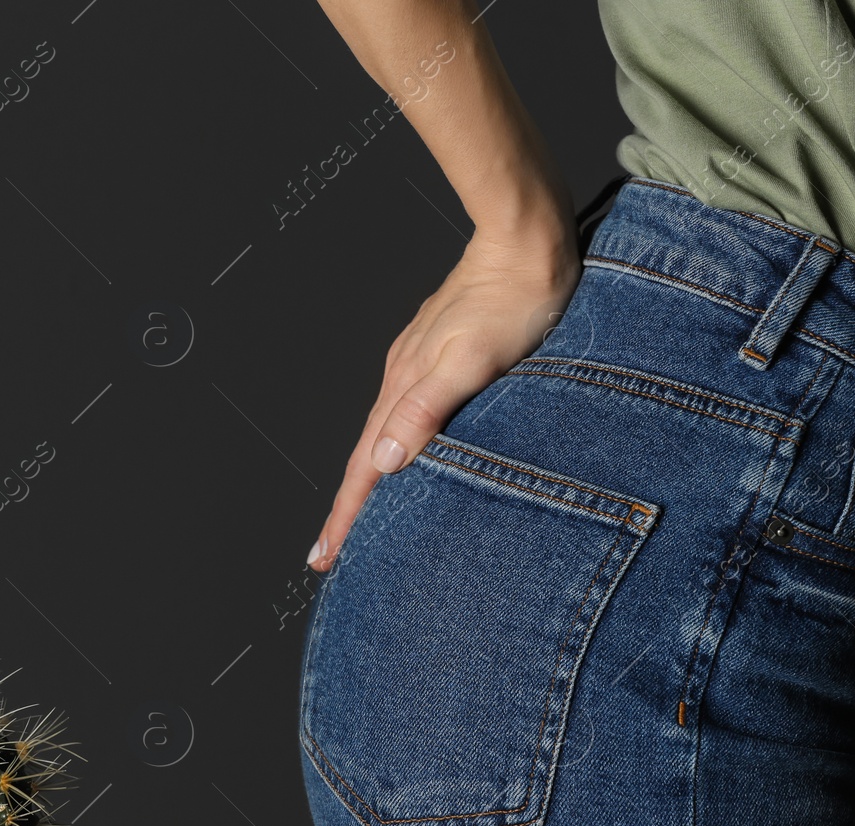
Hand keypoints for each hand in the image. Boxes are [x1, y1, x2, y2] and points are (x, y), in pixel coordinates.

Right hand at [306, 220, 581, 571]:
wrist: (527, 241)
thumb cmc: (514, 300)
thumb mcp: (472, 360)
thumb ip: (426, 409)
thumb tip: (380, 459)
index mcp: (406, 384)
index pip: (366, 465)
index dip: (346, 515)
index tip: (327, 555)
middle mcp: (403, 375)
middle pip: (365, 455)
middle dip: (347, 508)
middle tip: (330, 553)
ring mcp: (417, 362)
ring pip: (383, 435)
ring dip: (368, 479)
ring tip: (359, 516)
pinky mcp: (437, 352)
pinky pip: (404, 413)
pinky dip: (392, 445)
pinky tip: (401, 454)